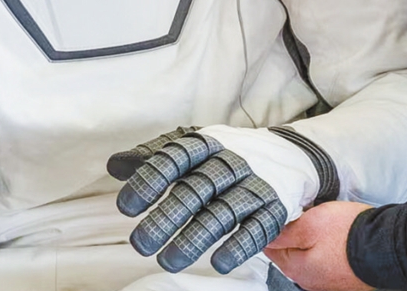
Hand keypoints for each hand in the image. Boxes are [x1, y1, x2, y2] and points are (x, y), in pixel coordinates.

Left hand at [107, 126, 316, 274]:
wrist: (291, 154)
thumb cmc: (229, 153)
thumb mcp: (194, 146)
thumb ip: (155, 155)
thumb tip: (115, 166)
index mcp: (207, 144)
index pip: (175, 159)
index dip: (150, 181)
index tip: (126, 207)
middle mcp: (231, 161)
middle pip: (195, 190)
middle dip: (167, 218)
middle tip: (140, 244)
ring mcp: (255, 184)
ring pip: (222, 212)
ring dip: (195, 238)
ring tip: (168, 261)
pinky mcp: (275, 207)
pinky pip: (258, 227)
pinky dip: (239, 245)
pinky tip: (219, 263)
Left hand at [264, 201, 374, 290]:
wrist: (391, 245)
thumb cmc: (350, 233)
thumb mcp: (309, 224)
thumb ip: (284, 232)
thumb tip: (266, 235)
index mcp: (297, 270)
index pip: (271, 247)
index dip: (274, 226)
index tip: (281, 212)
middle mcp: (311, 281)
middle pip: (290, 252)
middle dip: (293, 232)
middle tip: (304, 212)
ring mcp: (329, 281)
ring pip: (309, 255)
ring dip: (311, 238)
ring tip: (322, 220)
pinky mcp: (345, 277)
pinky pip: (327, 259)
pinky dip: (328, 246)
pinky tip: (337, 234)